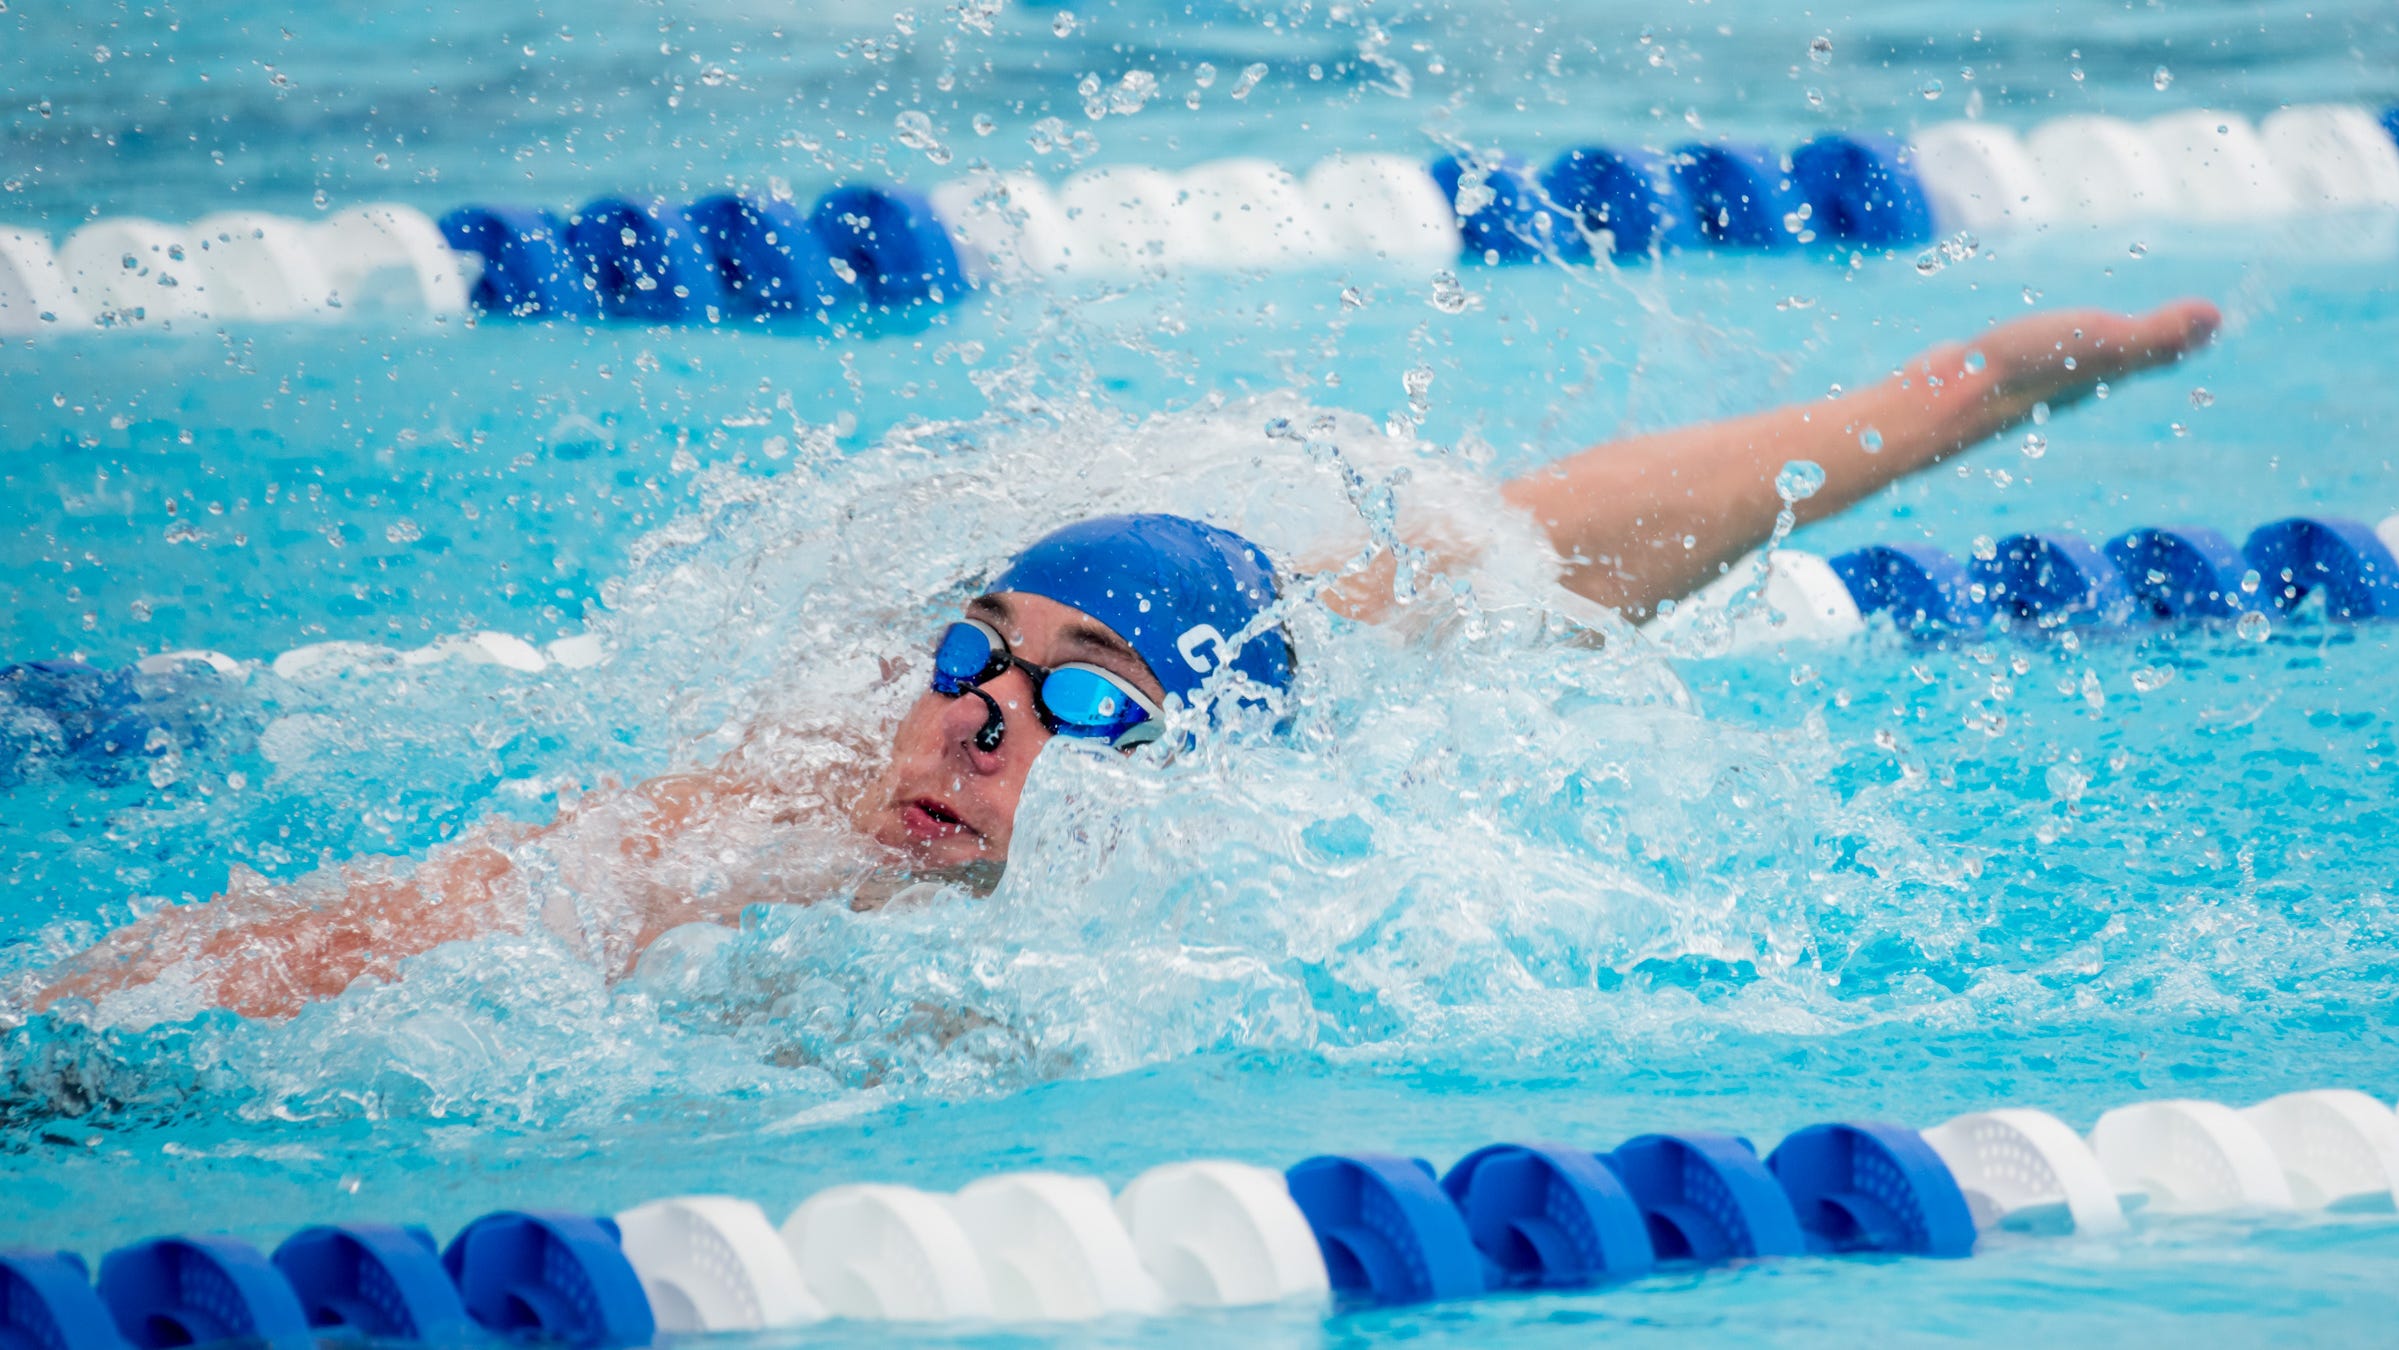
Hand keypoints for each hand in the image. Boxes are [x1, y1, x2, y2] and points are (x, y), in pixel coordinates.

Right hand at [1931, 299, 2221, 444]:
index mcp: (2109, 371)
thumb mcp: (2102, 344)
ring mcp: (2036, 375)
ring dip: (2103, 342)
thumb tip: (2219, 318)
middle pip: (2128, 358)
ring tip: (2119, 327)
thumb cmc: (2023, 371)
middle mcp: (2078, 378)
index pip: (2162, 351)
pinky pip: (2040, 350)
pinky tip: (2042, 336)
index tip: (2214, 316)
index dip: (2188, 334)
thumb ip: (2158, 335)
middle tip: (2185, 320)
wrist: (1942, 400)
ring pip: (2082, 356)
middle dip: (2156, 340)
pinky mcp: (1998, 368)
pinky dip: (2055, 338)